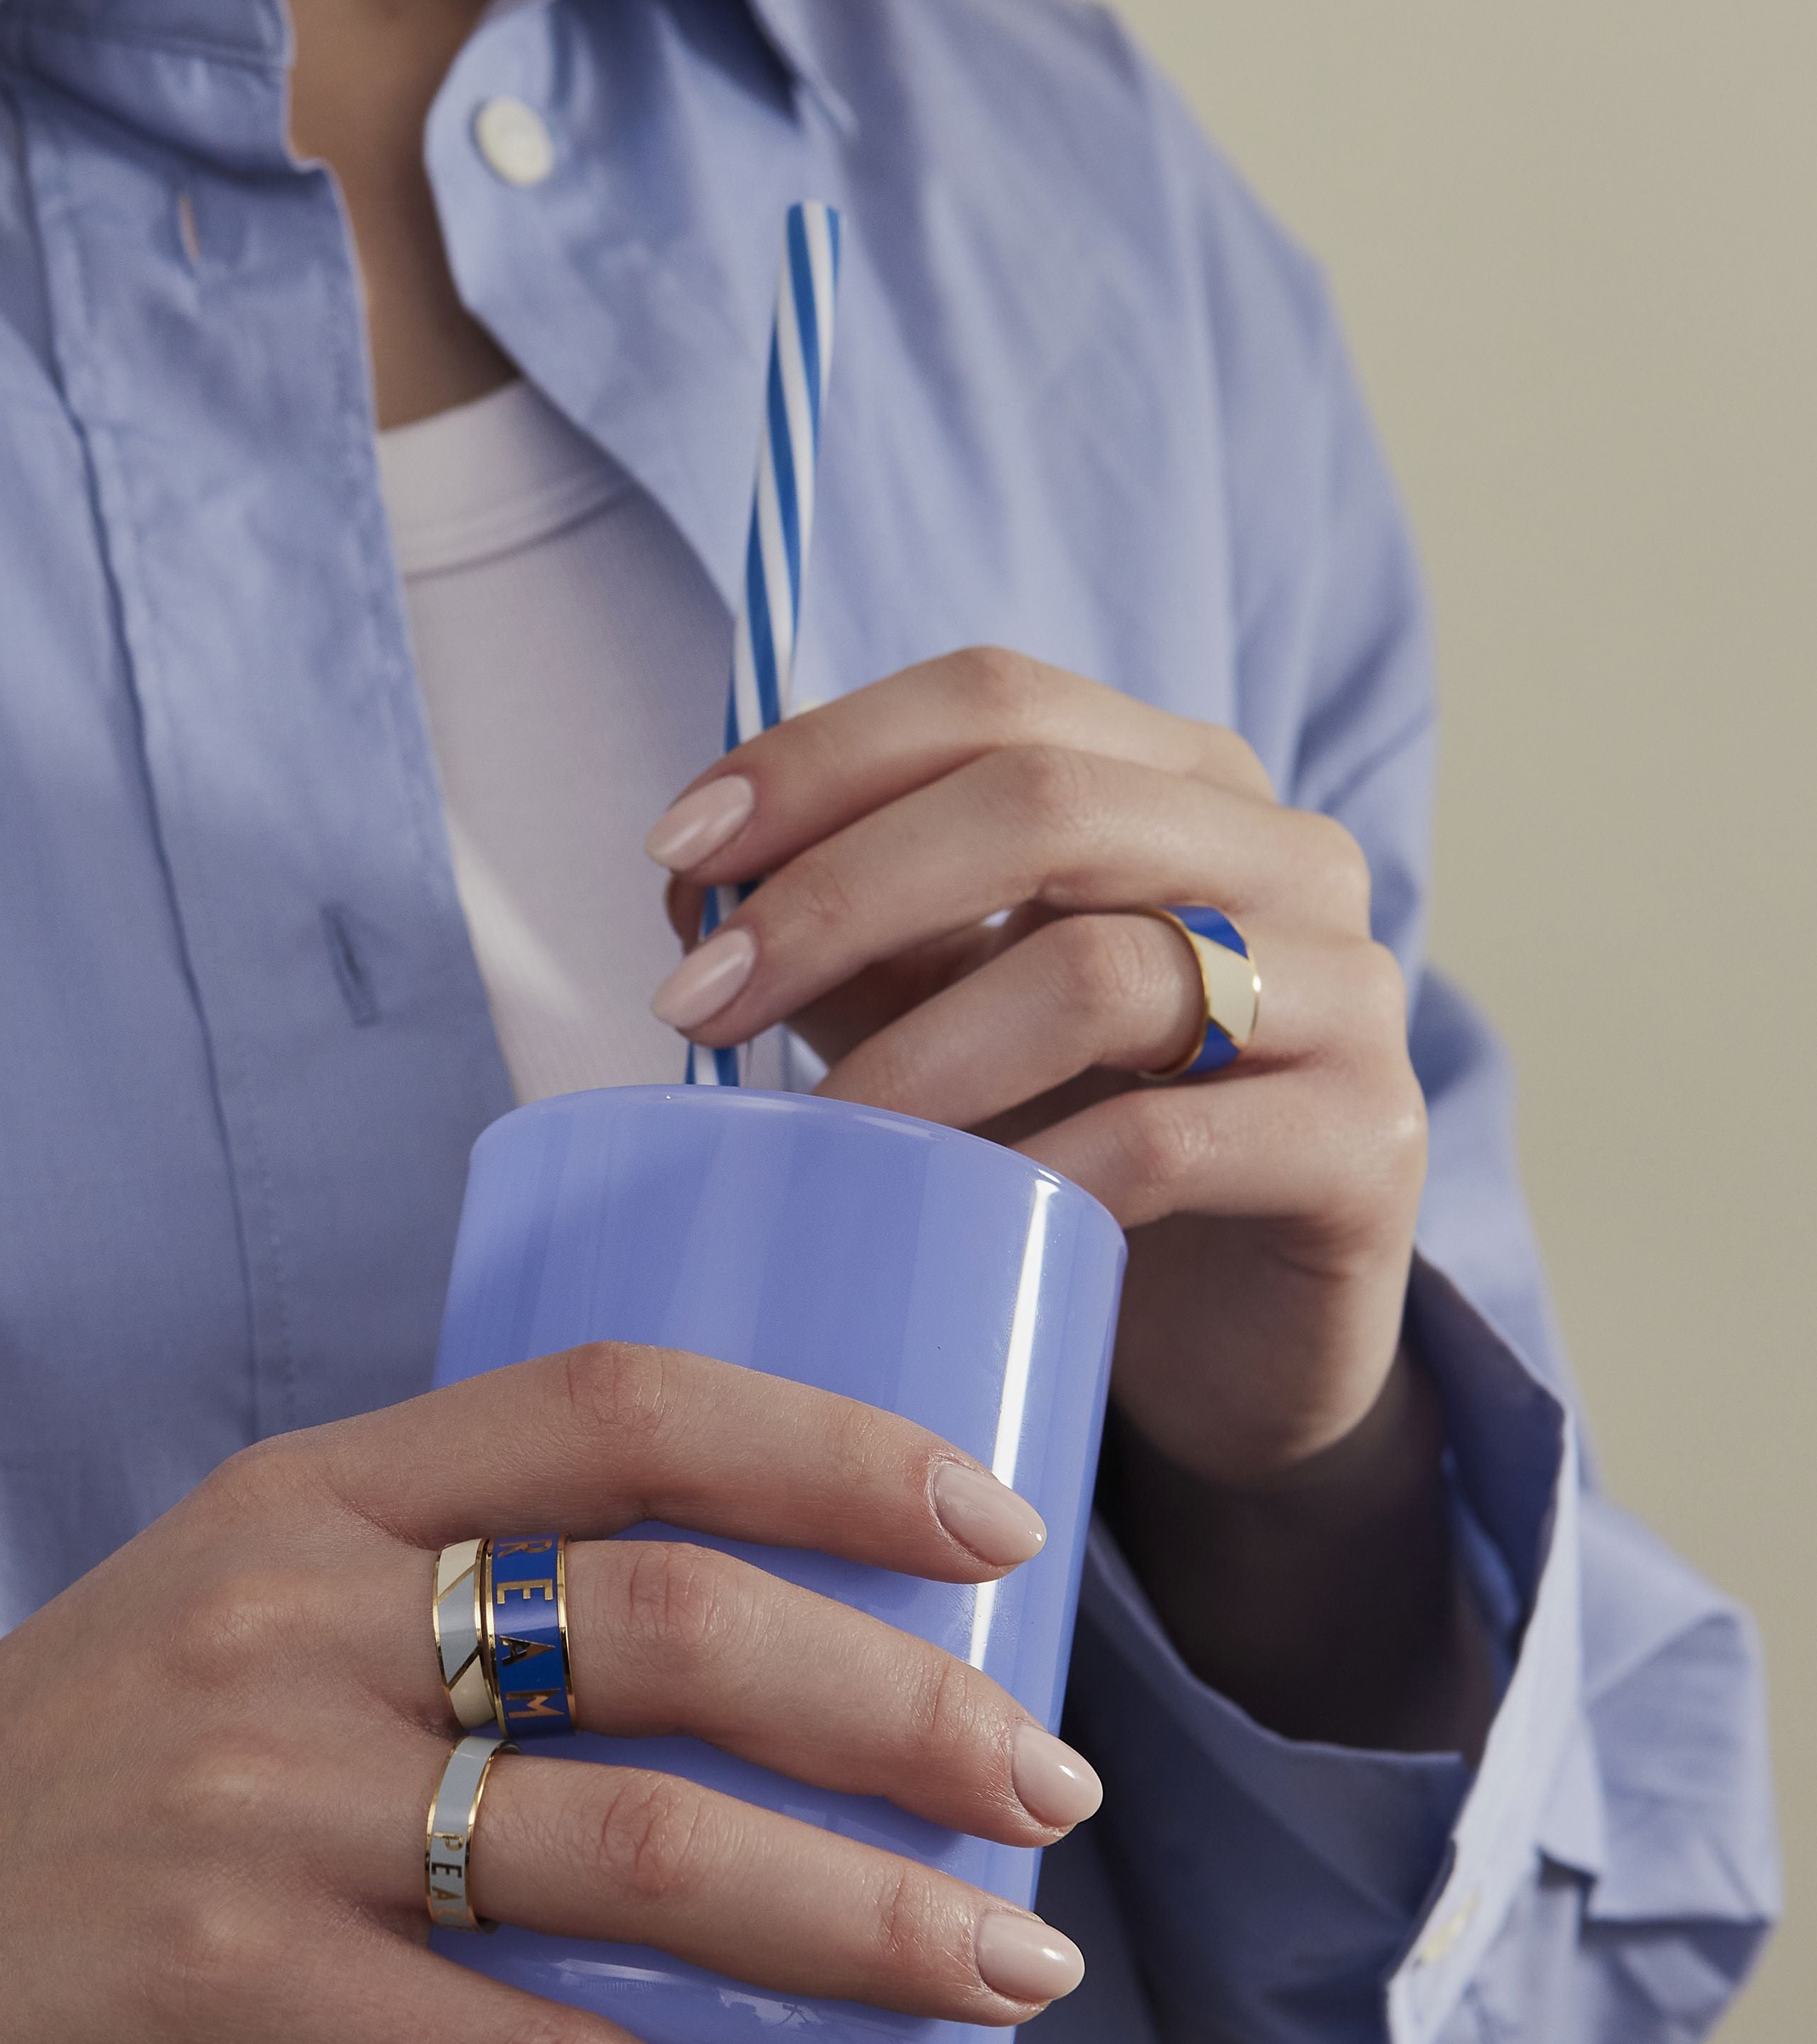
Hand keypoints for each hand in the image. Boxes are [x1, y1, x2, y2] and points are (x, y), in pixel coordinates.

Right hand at [0, 1349, 1093, 2043]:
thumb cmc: (66, 1775)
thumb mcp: (233, 1610)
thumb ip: (440, 1608)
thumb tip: (731, 1677)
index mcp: (318, 1496)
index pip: (620, 1407)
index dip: (835, 1447)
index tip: (998, 1528)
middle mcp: (297, 1619)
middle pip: (670, 1624)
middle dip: (905, 1709)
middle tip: (1050, 1794)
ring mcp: (257, 1802)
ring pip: (632, 1843)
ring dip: (854, 1921)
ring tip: (1001, 1973)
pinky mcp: (219, 1988)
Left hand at [648, 651, 1488, 1750]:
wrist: (1246, 1342)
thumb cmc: (1087, 1147)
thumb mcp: (952, 1015)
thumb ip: (856, 938)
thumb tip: (697, 894)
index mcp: (1181, 782)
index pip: (996, 701)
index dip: (821, 758)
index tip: (676, 853)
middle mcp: (1287, 857)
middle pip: (1043, 803)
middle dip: (840, 893)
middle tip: (701, 1004)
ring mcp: (1347, 994)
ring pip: (1102, 973)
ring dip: (917, 1055)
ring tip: (812, 1134)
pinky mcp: (1366, 1145)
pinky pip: (1167, 1144)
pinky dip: (1027, 1178)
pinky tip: (943, 1220)